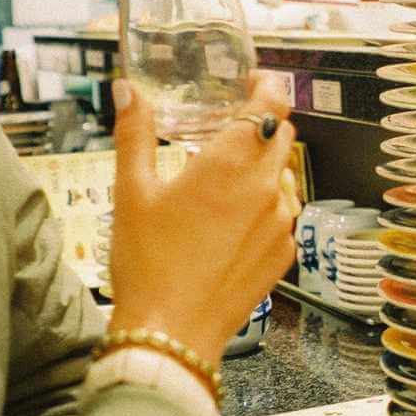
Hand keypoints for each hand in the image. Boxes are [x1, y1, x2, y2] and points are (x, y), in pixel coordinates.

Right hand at [107, 72, 298, 367]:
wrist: (171, 333)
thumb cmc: (147, 264)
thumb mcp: (131, 191)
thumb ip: (135, 133)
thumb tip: (127, 91)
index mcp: (230, 163)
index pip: (271, 104)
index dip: (268, 85)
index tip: (254, 81)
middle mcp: (266, 187)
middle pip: (282, 135)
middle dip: (260, 125)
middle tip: (228, 130)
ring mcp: (282, 221)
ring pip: (287, 174)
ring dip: (265, 166)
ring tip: (226, 180)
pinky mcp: (285, 252)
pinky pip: (287, 212)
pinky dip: (268, 204)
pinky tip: (233, 219)